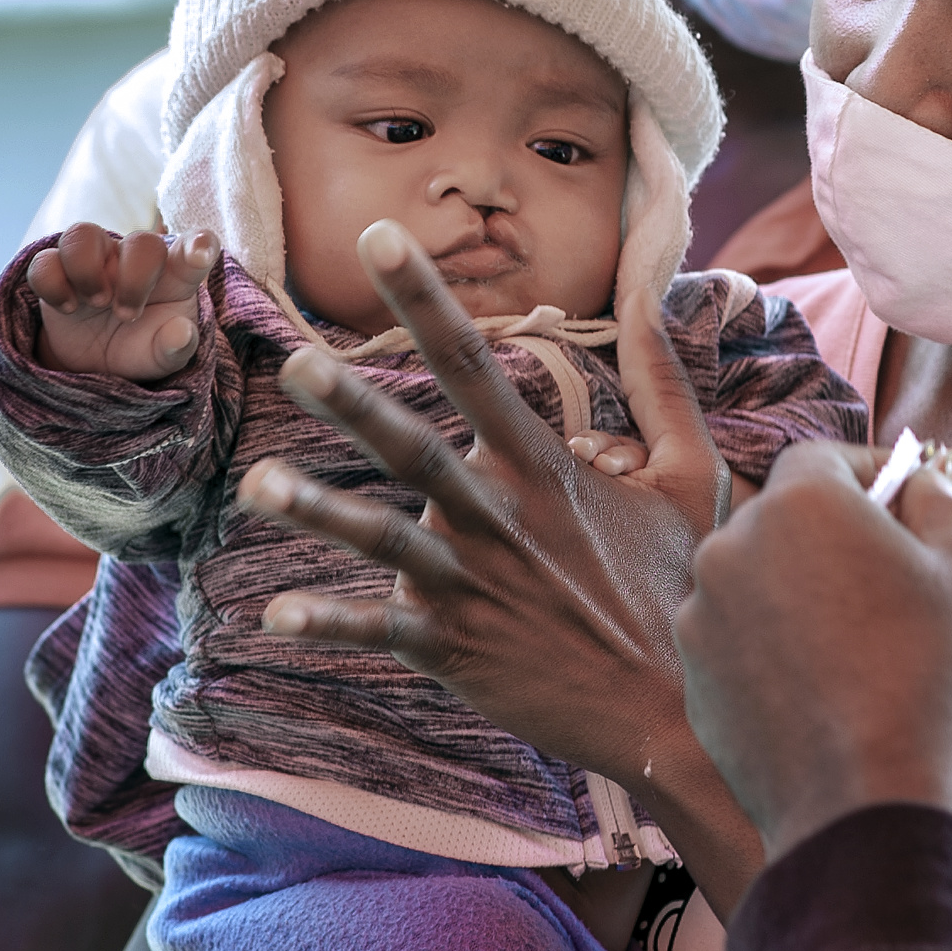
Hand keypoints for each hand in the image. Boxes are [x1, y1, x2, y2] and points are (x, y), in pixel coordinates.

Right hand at [24, 222, 216, 379]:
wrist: (95, 361)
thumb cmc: (140, 346)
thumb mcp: (163, 356)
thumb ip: (176, 347)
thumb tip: (182, 333)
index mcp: (173, 276)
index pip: (194, 248)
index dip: (199, 245)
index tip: (200, 254)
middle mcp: (133, 259)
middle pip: (140, 241)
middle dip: (135, 278)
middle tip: (127, 316)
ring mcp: (93, 261)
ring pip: (83, 234)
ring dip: (87, 269)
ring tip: (94, 304)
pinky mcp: (56, 272)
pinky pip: (44, 261)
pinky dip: (52, 283)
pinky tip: (68, 307)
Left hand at [239, 221, 739, 868]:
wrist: (676, 711)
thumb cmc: (681, 587)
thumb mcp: (694, 478)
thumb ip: (665, 388)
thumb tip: (657, 299)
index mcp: (545, 466)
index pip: (476, 364)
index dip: (426, 299)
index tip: (381, 239)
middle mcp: (500, 517)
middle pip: (415, 447)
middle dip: (354, 402)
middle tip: (296, 361)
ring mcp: (472, 584)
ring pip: (382, 539)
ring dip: (318, 512)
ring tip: (257, 483)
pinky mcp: (454, 647)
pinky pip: (378, 630)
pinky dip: (327, 623)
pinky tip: (273, 615)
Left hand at [674, 443, 951, 862]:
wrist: (868, 810)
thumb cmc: (936, 681)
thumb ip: (944, 502)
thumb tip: (917, 486)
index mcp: (797, 505)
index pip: (825, 457)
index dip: (870, 472)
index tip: (906, 500)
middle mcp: (729, 550)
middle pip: (787, 520)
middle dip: (837, 538)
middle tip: (896, 582)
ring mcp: (702, 623)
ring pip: (759, 584)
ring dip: (802, 597)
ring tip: (863, 648)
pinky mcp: (695, 686)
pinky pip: (741, 646)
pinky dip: (777, 654)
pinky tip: (828, 694)